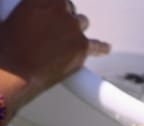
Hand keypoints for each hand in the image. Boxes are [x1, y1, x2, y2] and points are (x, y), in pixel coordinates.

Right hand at [0, 0, 110, 115]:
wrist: (16, 72)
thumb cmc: (7, 47)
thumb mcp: (10, 19)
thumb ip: (27, 14)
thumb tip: (29, 20)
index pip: (57, 0)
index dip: (54, 6)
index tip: (52, 12)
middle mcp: (59, 9)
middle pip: (69, 9)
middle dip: (63, 17)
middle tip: (55, 30)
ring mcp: (73, 27)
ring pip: (82, 23)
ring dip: (75, 30)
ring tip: (71, 39)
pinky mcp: (83, 46)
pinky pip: (98, 45)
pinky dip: (101, 47)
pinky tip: (105, 48)